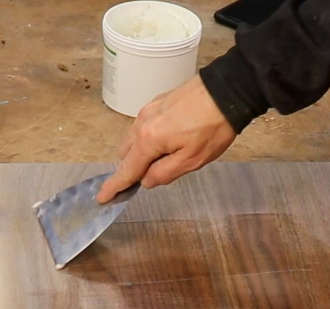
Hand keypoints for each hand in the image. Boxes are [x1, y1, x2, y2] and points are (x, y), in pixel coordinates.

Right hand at [96, 75, 236, 203]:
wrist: (227, 90)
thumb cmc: (213, 126)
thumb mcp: (192, 160)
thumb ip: (165, 173)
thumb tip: (147, 180)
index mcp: (149, 140)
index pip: (126, 169)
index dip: (114, 185)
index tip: (102, 196)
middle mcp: (142, 123)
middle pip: (126, 153)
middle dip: (133, 166)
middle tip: (156, 173)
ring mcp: (149, 109)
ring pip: (135, 137)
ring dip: (144, 151)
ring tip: (172, 153)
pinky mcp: (158, 101)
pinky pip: (145, 125)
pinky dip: (151, 137)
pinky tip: (173, 137)